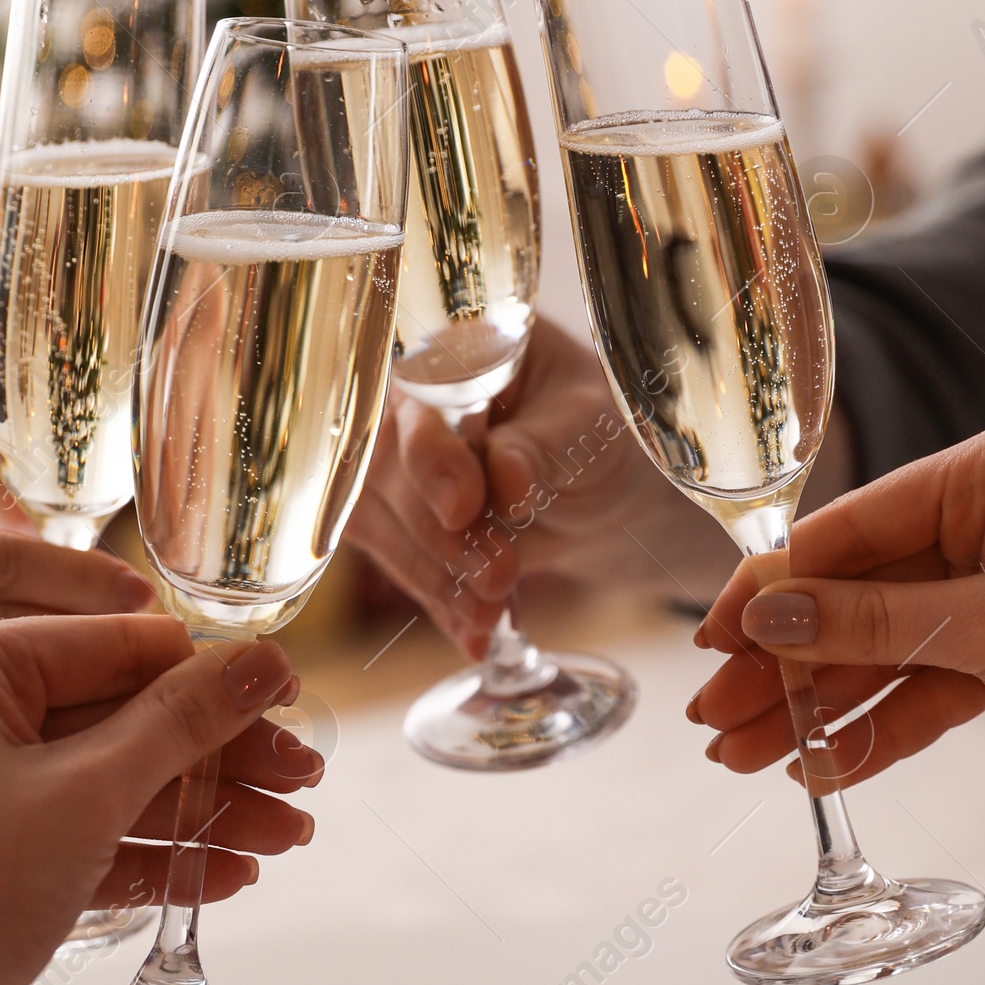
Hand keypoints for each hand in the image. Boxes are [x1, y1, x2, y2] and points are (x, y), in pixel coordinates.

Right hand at [346, 314, 738, 649]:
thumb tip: (505, 479)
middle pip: (382, 466)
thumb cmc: (600, 431)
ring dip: (434, 576)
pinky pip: (402, 563)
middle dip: (436, 532)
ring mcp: (395, 462)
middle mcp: (408, 400)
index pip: (413, 396)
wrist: (605, 486)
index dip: (428, 455)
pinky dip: (440, 603)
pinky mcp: (399, 520)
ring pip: (379, 521)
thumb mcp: (589, 426)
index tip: (463, 507)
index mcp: (453, 348)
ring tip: (489, 613)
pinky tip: (476, 635)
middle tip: (495, 573)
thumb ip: (544, 445)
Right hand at [689, 421, 984, 816]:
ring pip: (879, 650)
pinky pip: (921, 688)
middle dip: (784, 661)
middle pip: (854, 594)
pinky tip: (818, 767)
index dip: (774, 588)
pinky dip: (876, 729)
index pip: (850, 527)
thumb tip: (767, 621)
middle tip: (710, 715)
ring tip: (740, 756)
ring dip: (816, 705)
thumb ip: (872, 624)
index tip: (709, 636)